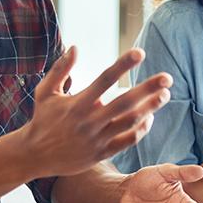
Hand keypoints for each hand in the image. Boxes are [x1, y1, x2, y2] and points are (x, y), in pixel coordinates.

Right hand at [21, 46, 170, 177]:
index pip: (105, 79)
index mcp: (78, 103)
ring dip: (150, 108)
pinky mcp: (101, 154)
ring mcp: (97, 138)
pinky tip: (150, 118)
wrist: (34, 155)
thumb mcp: (45, 92)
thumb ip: (60, 69)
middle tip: (167, 78)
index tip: (140, 53)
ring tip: (164, 95)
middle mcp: (89, 120)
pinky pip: (127, 141)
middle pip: (125, 102)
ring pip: (130, 122)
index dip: (123, 65)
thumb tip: (74, 47)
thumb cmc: (42, 119)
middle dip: (148, 89)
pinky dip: (141, 130)